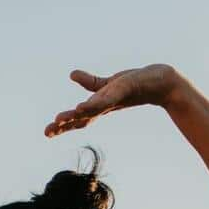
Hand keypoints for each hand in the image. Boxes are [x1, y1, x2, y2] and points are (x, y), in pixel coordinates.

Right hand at [44, 64, 179, 136]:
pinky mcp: (122, 90)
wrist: (162, 82)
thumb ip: (90, 81)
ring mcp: (113, 99)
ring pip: (91, 110)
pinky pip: (105, 99)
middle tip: (47, 132)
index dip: (62, 126)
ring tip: (58, 119)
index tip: (46, 133)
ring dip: (75, 116)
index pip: (78, 119)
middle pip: (81, 118)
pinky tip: (80, 107)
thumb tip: (71, 74)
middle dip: (64, 125)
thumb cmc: (136, 84)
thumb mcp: (109, 84)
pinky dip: (92, 104)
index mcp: (99, 107)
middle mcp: (104, 106)